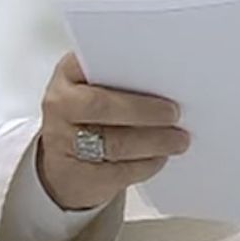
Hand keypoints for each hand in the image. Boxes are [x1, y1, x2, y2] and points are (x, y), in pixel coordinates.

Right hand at [36, 52, 189, 211]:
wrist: (65, 164)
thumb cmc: (93, 116)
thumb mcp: (99, 87)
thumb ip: (126, 75)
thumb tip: (169, 76)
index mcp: (69, 73)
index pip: (92, 62)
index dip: (125, 67)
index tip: (160, 70)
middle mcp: (60, 106)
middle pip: (102, 106)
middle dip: (143, 110)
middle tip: (174, 113)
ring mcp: (63, 144)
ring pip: (114, 143)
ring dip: (153, 141)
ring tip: (179, 139)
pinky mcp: (77, 177)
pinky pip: (117, 172)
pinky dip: (145, 165)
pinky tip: (160, 157)